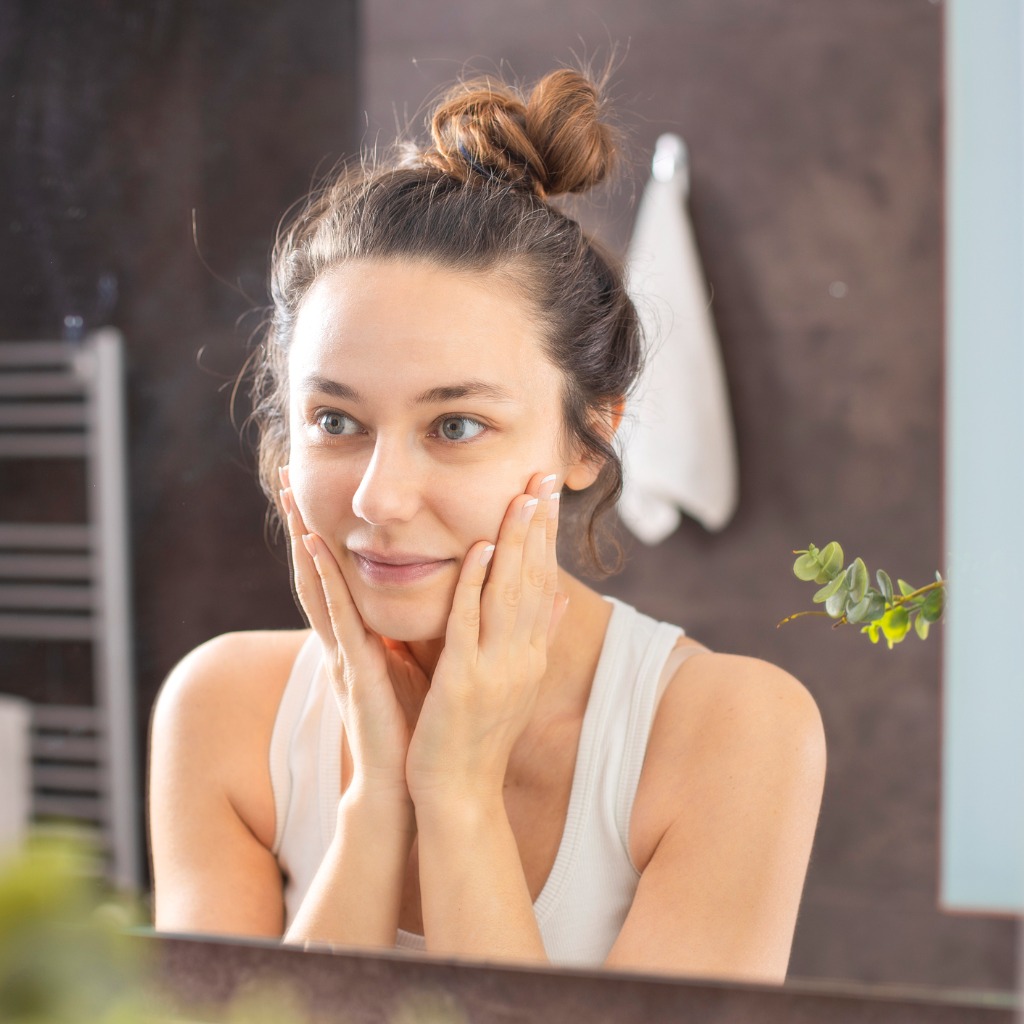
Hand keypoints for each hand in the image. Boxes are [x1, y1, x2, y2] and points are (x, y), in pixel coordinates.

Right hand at [279, 467, 426, 806]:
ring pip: (316, 586)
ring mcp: (344, 653)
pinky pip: (337, 617)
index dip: (322, 537)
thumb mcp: (419, 663)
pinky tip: (315, 545)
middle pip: (315, 573)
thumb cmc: (416, 724)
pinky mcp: (355, 668)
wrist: (413, 781)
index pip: (337, 578)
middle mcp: (344, 640)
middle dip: (299, 526)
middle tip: (285, 478)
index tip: (314, 495)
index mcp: (359, 638)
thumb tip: (436, 594)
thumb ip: (414, 630)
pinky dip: (324, 580)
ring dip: (300, 539)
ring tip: (288, 497)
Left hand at [405, 471, 567, 807]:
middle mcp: (522, 656)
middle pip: (535, 578)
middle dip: (539, 524)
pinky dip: (476, 585)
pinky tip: (480, 550)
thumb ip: (536, 636)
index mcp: (531, 653)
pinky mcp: (464, 682)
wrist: (460, 794)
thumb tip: (559, 597)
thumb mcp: (516, 683)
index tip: (549, 493)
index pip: (544, 582)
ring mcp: (497, 668)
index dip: (547, 535)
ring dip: (516, 543)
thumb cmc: (478, 735)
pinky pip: (470, 624)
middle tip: (545, 474)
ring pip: (510, 594)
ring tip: (522, 496)